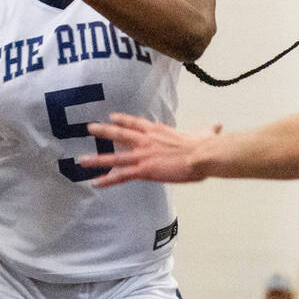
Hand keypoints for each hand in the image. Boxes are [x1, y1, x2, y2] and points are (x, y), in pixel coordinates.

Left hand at [83, 114, 222, 186]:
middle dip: (104, 130)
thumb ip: (208, 130)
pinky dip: (107, 179)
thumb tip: (218, 126)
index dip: (123, 119)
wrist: (203, 154)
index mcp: (159, 131)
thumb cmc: (205, 146)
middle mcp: (147, 140)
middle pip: (120, 133)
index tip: (112, 116)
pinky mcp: (145, 169)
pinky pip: (121, 175)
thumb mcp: (205, 134)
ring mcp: (143, 155)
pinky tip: (95, 182)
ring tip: (81, 160)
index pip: (136, 123)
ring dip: (97, 158)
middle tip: (89, 128)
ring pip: (115, 156)